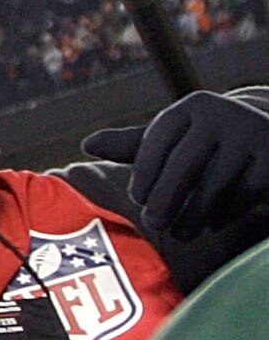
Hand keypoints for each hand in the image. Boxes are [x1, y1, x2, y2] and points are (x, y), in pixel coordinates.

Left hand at [83, 92, 268, 244]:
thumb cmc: (209, 147)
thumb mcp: (175, 142)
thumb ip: (135, 145)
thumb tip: (88, 144)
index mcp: (193, 106)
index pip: (160, 136)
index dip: (145, 170)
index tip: (136, 198)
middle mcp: (224, 113)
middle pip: (185, 163)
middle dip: (165, 197)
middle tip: (153, 223)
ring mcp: (254, 134)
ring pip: (215, 184)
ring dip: (193, 214)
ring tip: (180, 233)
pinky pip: (244, 194)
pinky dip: (225, 213)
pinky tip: (211, 224)